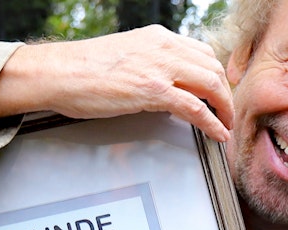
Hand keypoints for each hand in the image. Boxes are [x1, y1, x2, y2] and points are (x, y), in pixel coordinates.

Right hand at [0, 25, 235, 141]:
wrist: (58, 72)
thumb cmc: (83, 68)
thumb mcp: (125, 55)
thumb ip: (149, 63)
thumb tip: (164, 81)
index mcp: (157, 37)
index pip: (202, 51)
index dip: (216, 73)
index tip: (221, 90)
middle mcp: (163, 47)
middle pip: (213, 67)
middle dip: (225, 92)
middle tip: (228, 111)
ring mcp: (160, 67)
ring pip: (211, 85)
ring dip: (224, 108)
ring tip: (226, 124)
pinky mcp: (153, 90)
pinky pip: (195, 108)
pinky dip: (212, 122)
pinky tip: (217, 133)